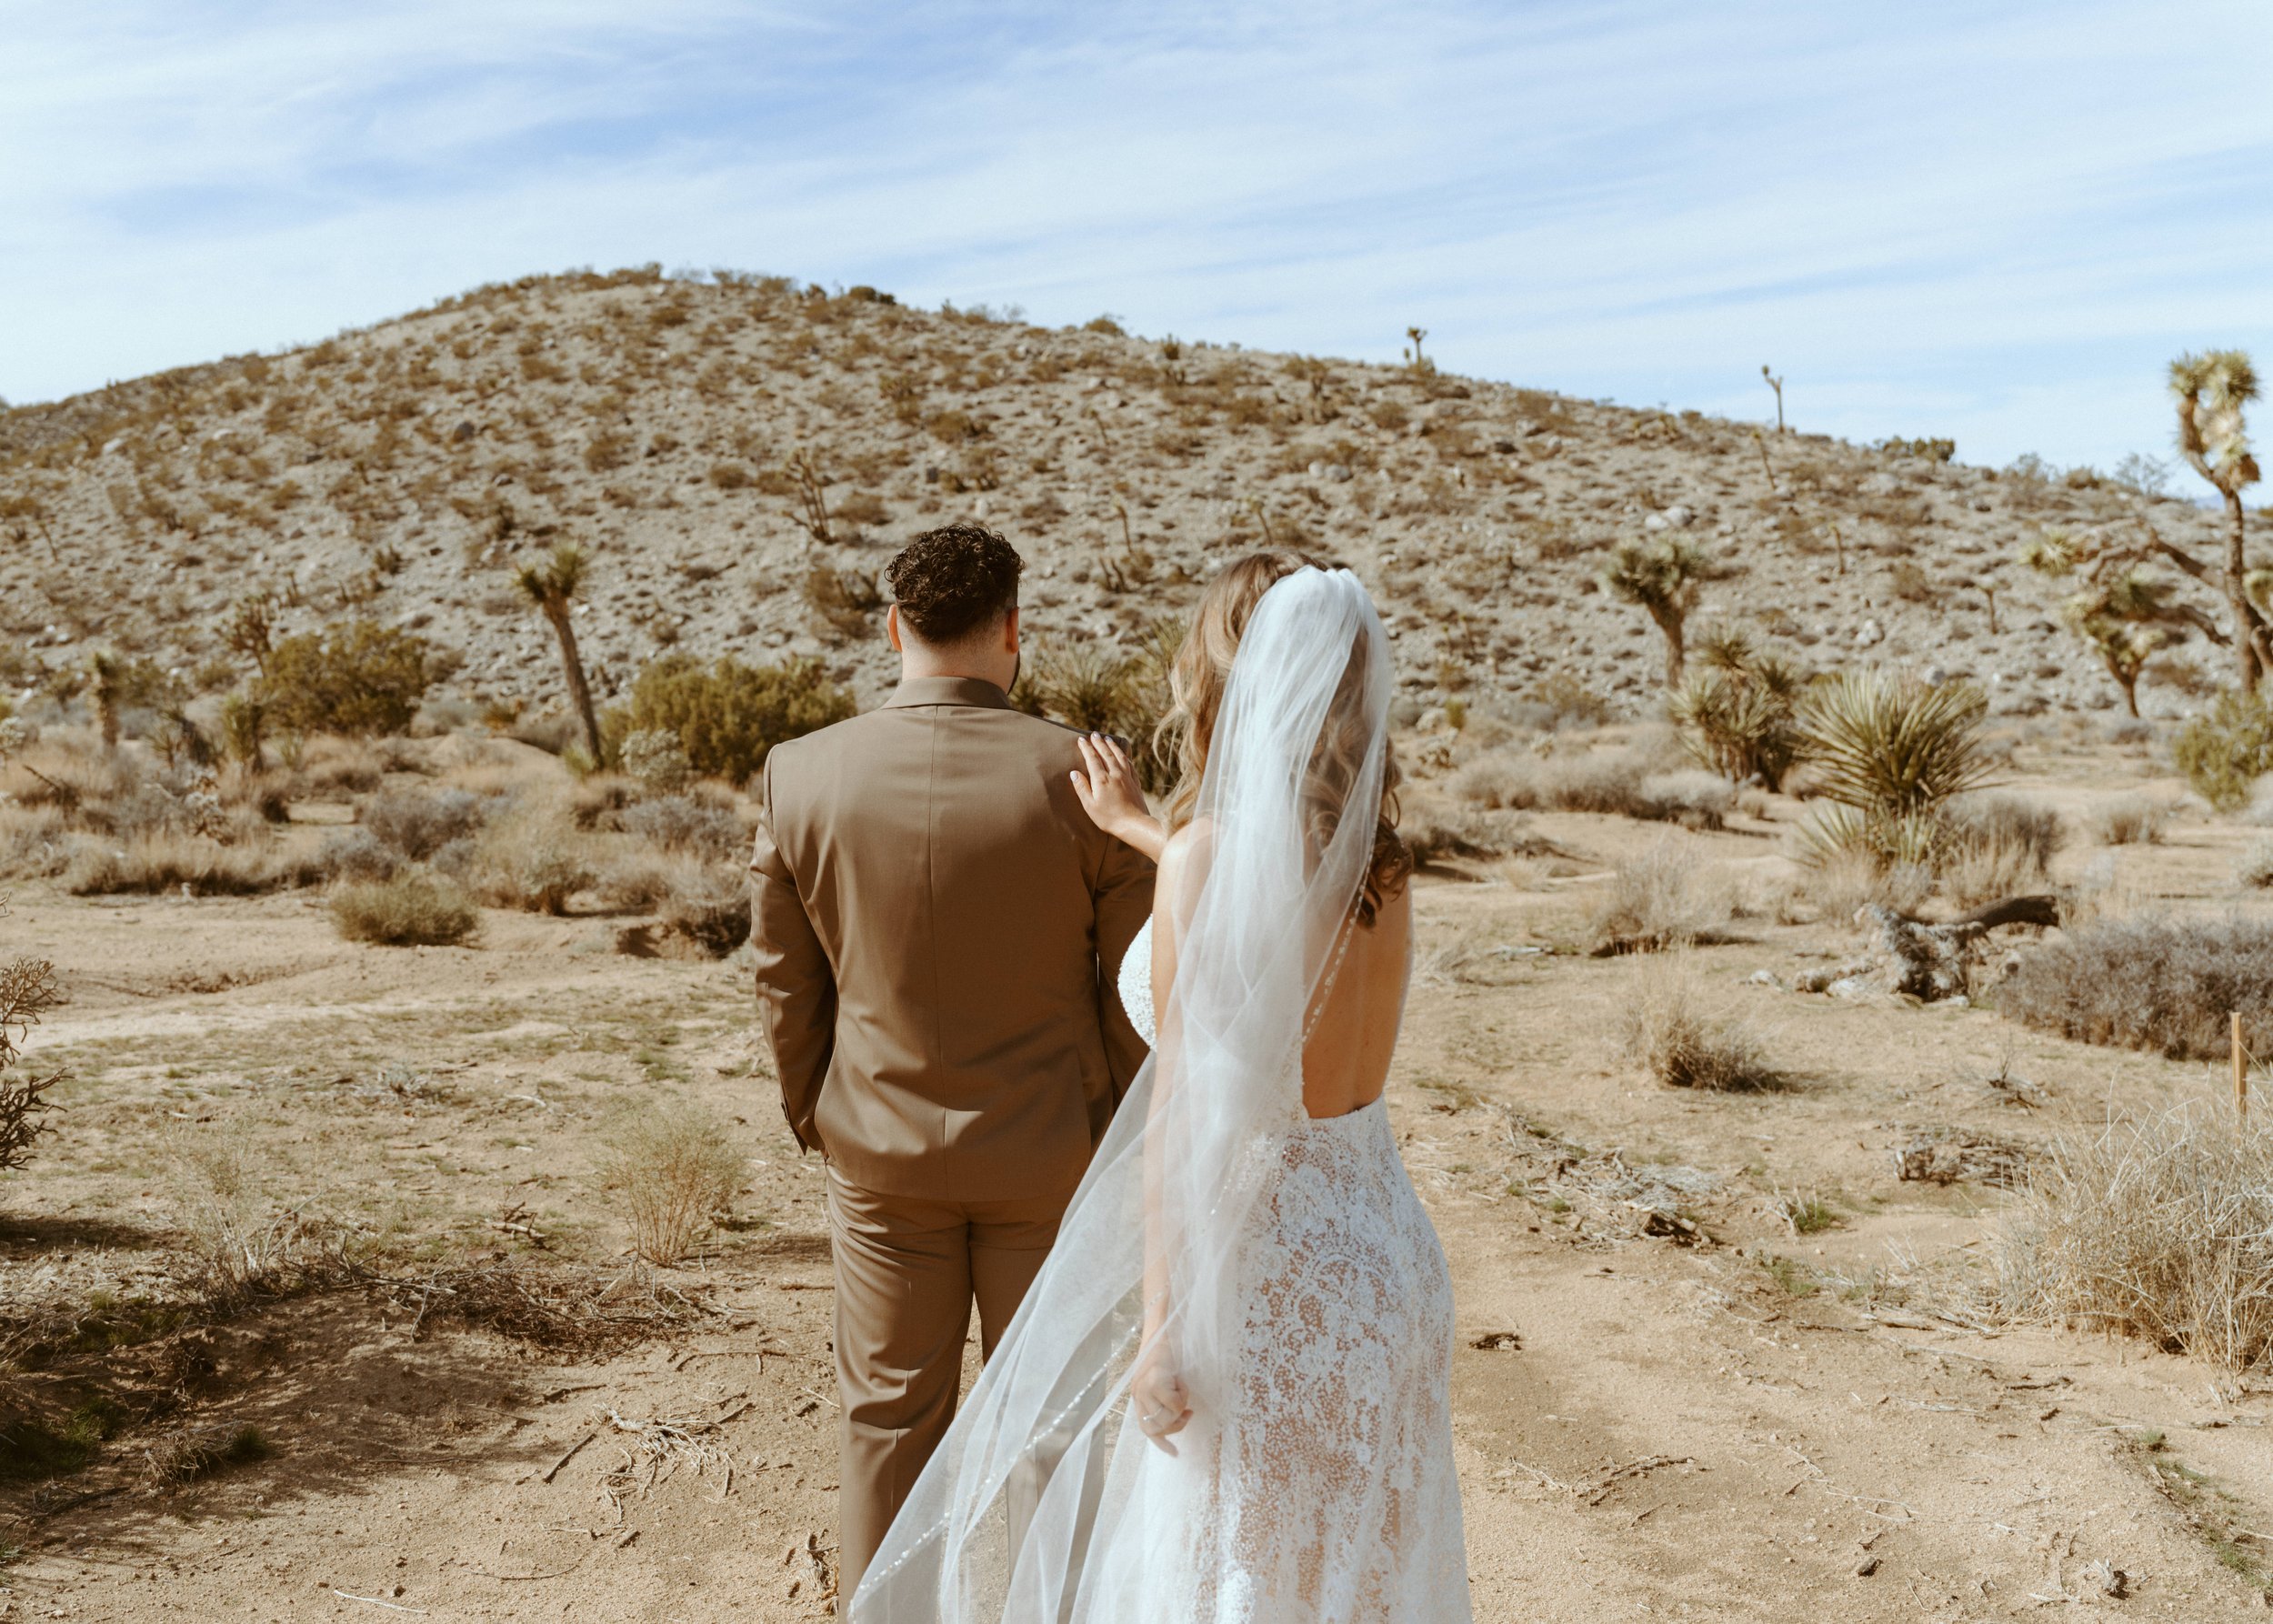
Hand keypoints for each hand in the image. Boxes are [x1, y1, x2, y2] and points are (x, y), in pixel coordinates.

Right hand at [1070, 733, 1163, 860]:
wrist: (1134, 824)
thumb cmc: (1109, 818)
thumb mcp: (1090, 806)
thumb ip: (1081, 788)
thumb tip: (1074, 773)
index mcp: (1101, 779)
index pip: (1092, 759)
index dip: (1086, 748)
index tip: (1081, 739)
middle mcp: (1115, 774)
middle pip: (1106, 754)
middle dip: (1099, 743)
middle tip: (1094, 734)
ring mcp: (1127, 777)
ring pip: (1119, 756)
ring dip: (1112, 746)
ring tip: (1107, 739)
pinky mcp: (1135, 782)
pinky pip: (1129, 764)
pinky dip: (1124, 756)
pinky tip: (1123, 755)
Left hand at [1131, 1341, 1190, 1453]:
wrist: (1164, 1330)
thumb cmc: (1168, 1355)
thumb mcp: (1165, 1381)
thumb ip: (1165, 1399)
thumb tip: (1181, 1416)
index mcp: (1138, 1396)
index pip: (1146, 1429)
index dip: (1161, 1442)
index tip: (1175, 1453)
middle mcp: (1138, 1394)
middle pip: (1157, 1428)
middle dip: (1176, 1425)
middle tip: (1188, 1412)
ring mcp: (1144, 1389)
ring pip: (1167, 1418)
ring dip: (1181, 1408)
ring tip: (1183, 1391)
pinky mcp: (1154, 1382)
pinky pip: (1174, 1404)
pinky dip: (1183, 1396)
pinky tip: (1182, 1382)